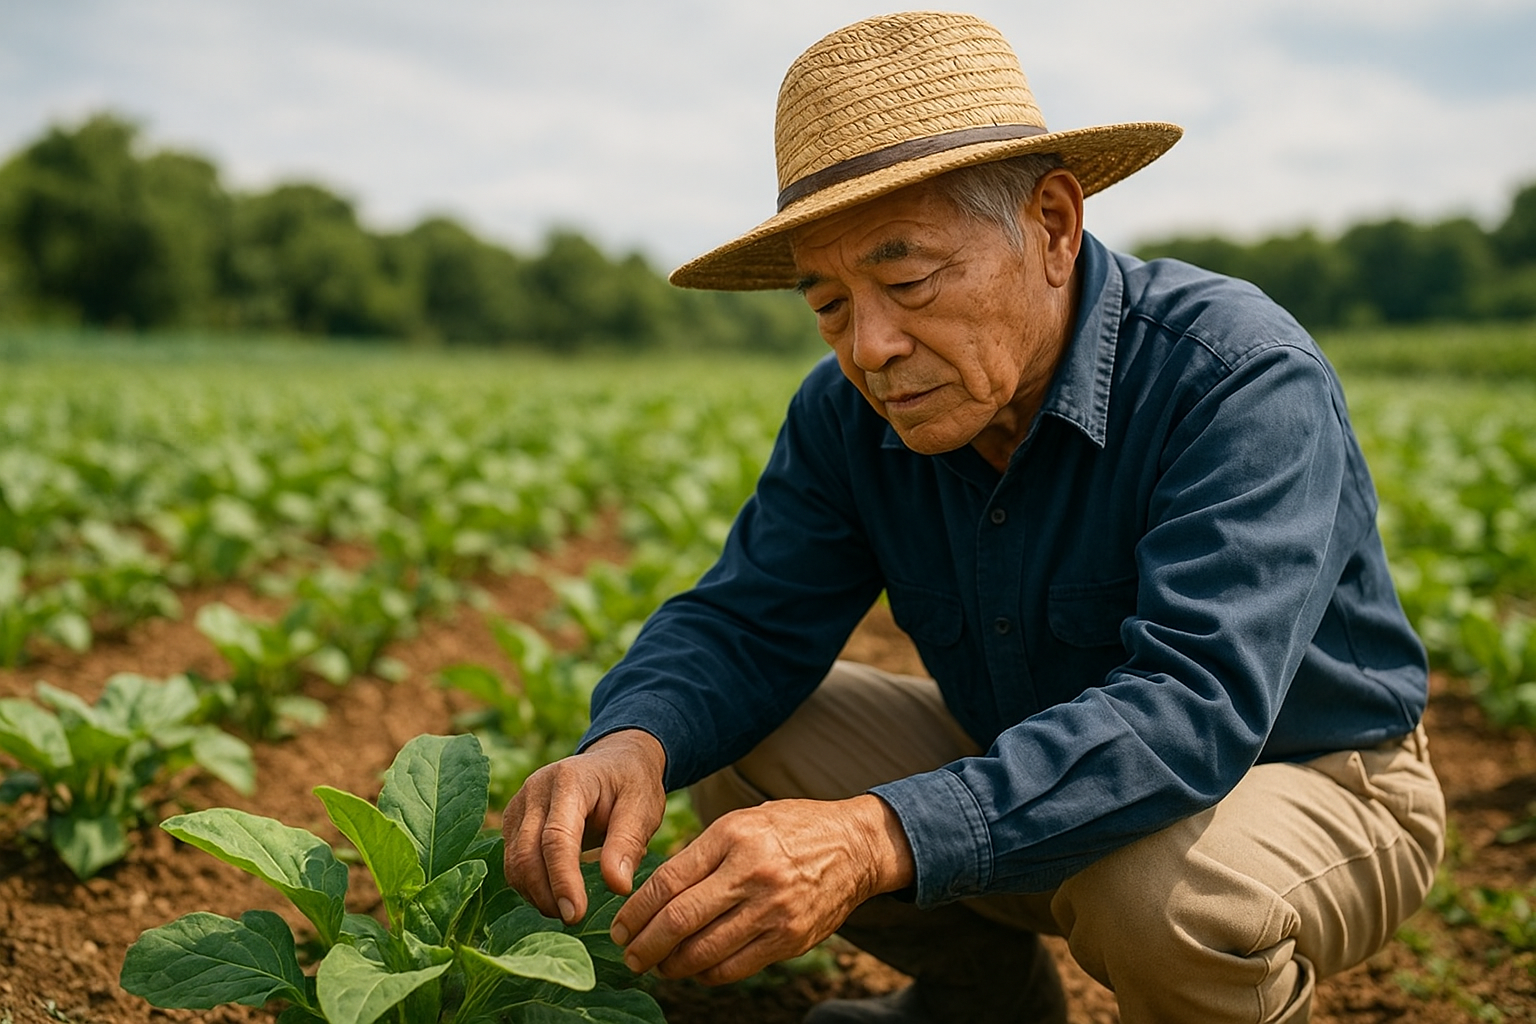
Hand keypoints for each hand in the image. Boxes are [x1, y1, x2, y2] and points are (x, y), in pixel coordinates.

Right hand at [501, 729, 666, 922]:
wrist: (615, 762)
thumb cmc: (631, 784)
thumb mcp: (643, 807)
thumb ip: (628, 843)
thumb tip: (617, 887)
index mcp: (569, 780)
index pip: (556, 838)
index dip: (563, 880)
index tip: (575, 914)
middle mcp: (535, 789)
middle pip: (526, 853)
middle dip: (546, 894)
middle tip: (573, 920)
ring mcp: (519, 804)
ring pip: (514, 862)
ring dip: (536, 894)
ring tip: (568, 909)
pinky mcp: (514, 821)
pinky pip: (512, 861)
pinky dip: (530, 885)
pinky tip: (555, 895)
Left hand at [609, 794, 913, 984]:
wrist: (857, 846)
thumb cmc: (791, 829)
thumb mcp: (743, 822)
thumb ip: (702, 854)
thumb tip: (654, 895)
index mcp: (733, 836)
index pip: (668, 881)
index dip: (635, 911)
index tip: (619, 927)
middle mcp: (751, 873)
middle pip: (679, 920)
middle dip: (645, 945)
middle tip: (629, 956)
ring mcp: (773, 910)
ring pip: (704, 951)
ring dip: (672, 965)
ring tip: (659, 965)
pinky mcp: (790, 939)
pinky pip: (734, 967)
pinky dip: (706, 973)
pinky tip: (696, 968)